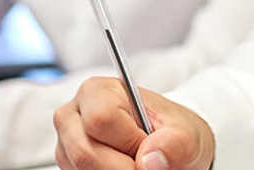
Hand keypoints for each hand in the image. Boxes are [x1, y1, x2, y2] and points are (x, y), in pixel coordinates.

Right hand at [53, 76, 213, 169]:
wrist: (170, 147)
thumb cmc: (173, 134)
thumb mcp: (187, 135)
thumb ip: (175, 144)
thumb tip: (150, 161)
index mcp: (97, 91)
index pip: (101, 120)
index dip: (130, 143)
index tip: (150, 148)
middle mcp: (73, 116)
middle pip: (85, 153)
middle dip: (122, 168)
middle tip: (146, 164)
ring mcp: (66, 144)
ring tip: (137, 163)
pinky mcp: (68, 165)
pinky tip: (123, 167)